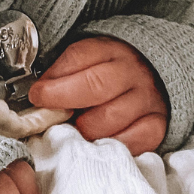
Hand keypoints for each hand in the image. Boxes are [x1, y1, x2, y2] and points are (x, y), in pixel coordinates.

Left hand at [27, 37, 166, 155]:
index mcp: (110, 49)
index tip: (38, 94)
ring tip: (78, 127)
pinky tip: (99, 140)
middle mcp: (131, 71)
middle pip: (95, 87)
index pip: (79, 57)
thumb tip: (39, 93)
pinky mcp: (156, 126)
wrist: (153, 78)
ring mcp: (146, 99)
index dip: (55, 80)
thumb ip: (65, 71)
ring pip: (109, 120)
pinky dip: (109, 145)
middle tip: (52, 114)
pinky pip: (129, 143)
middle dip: (65, 102)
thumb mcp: (88, 59)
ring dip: (86, 128)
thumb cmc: (110, 71)